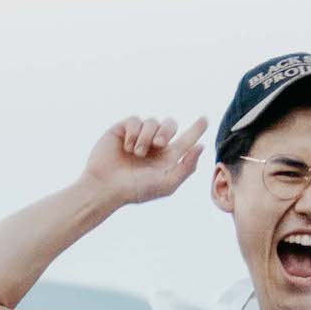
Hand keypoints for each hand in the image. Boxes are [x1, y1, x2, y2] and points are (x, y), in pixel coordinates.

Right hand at [77, 114, 209, 210]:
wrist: (105, 186)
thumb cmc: (135, 190)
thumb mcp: (166, 184)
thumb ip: (186, 167)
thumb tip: (201, 146)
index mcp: (167, 158)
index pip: (186, 140)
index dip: (196, 129)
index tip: (205, 119)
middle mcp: (154, 145)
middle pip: (170, 124)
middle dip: (167, 131)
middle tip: (159, 144)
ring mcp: (138, 136)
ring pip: (152, 121)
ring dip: (147, 136)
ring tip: (137, 153)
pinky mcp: (123, 130)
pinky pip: (135, 120)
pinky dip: (134, 133)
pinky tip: (127, 147)